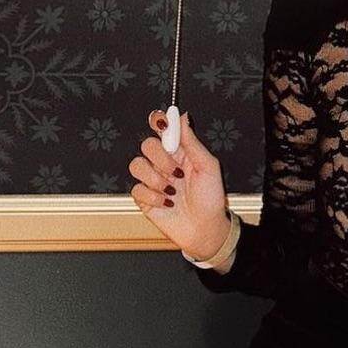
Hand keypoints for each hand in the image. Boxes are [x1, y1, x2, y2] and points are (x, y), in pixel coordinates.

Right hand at [129, 110, 229, 256]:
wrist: (205, 229)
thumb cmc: (210, 199)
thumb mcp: (208, 167)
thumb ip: (192, 142)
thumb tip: (182, 117)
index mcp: (180, 152)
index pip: (163, 129)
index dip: (158, 121)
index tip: (162, 123)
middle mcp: (164, 163)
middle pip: (147, 145)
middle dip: (161, 158)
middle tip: (176, 172)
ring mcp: (153, 180)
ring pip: (136, 165)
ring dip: (155, 178)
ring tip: (171, 189)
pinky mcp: (145, 198)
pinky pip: (136, 189)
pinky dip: (152, 196)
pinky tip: (166, 202)